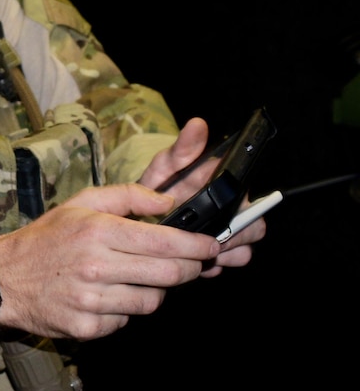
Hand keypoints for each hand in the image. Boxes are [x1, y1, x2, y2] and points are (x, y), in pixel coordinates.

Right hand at [0, 184, 219, 340]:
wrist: (1, 279)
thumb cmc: (45, 239)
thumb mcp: (80, 203)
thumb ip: (128, 196)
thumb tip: (168, 201)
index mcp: (96, 231)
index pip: (165, 243)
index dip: (197, 246)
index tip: (210, 245)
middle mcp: (95, 266)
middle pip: (169, 275)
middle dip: (190, 269)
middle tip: (191, 264)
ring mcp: (91, 300)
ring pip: (152, 301)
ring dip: (155, 290)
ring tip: (137, 278)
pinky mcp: (88, 326)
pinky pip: (127, 321)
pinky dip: (125, 310)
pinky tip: (109, 297)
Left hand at [136, 118, 264, 274]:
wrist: (135, 215)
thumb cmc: (157, 187)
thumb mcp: (164, 167)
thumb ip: (182, 149)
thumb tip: (197, 124)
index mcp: (225, 191)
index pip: (253, 203)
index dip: (243, 211)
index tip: (223, 214)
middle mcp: (231, 213)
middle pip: (254, 230)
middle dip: (234, 235)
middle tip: (208, 235)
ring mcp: (224, 236)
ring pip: (243, 252)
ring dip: (223, 252)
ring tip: (196, 247)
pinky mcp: (213, 257)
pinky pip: (224, 265)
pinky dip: (210, 265)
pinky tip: (192, 259)